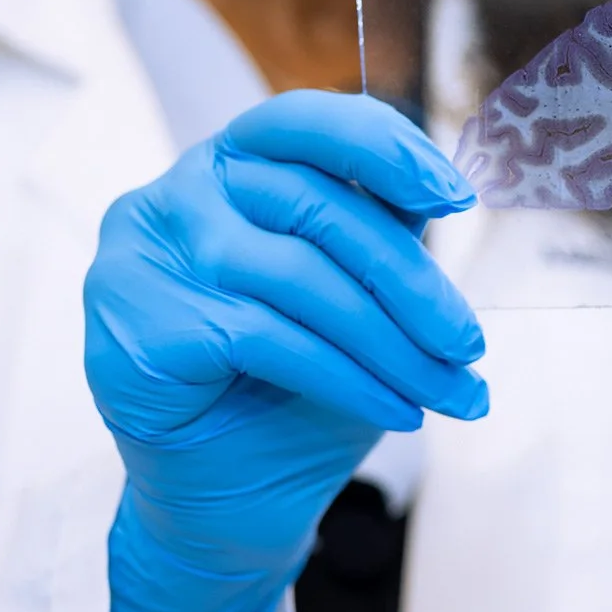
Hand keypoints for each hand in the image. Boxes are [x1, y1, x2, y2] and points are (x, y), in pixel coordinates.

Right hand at [84, 91, 487, 611]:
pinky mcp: (139, 319)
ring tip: (451, 391)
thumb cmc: (295, 376)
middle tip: (471, 344)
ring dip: (393, 345)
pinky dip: (350, 379)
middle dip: (413, 285)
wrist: (226, 489)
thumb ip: (380, 228)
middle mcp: (184, 189)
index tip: (457, 199)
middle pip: (321, 212)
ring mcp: (151, 250)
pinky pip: (271, 340)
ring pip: (303, 280)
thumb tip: (450, 189)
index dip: (386, 149)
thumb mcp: (353, 288)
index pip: (307, 122)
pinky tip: (399, 410)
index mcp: (235, 159)